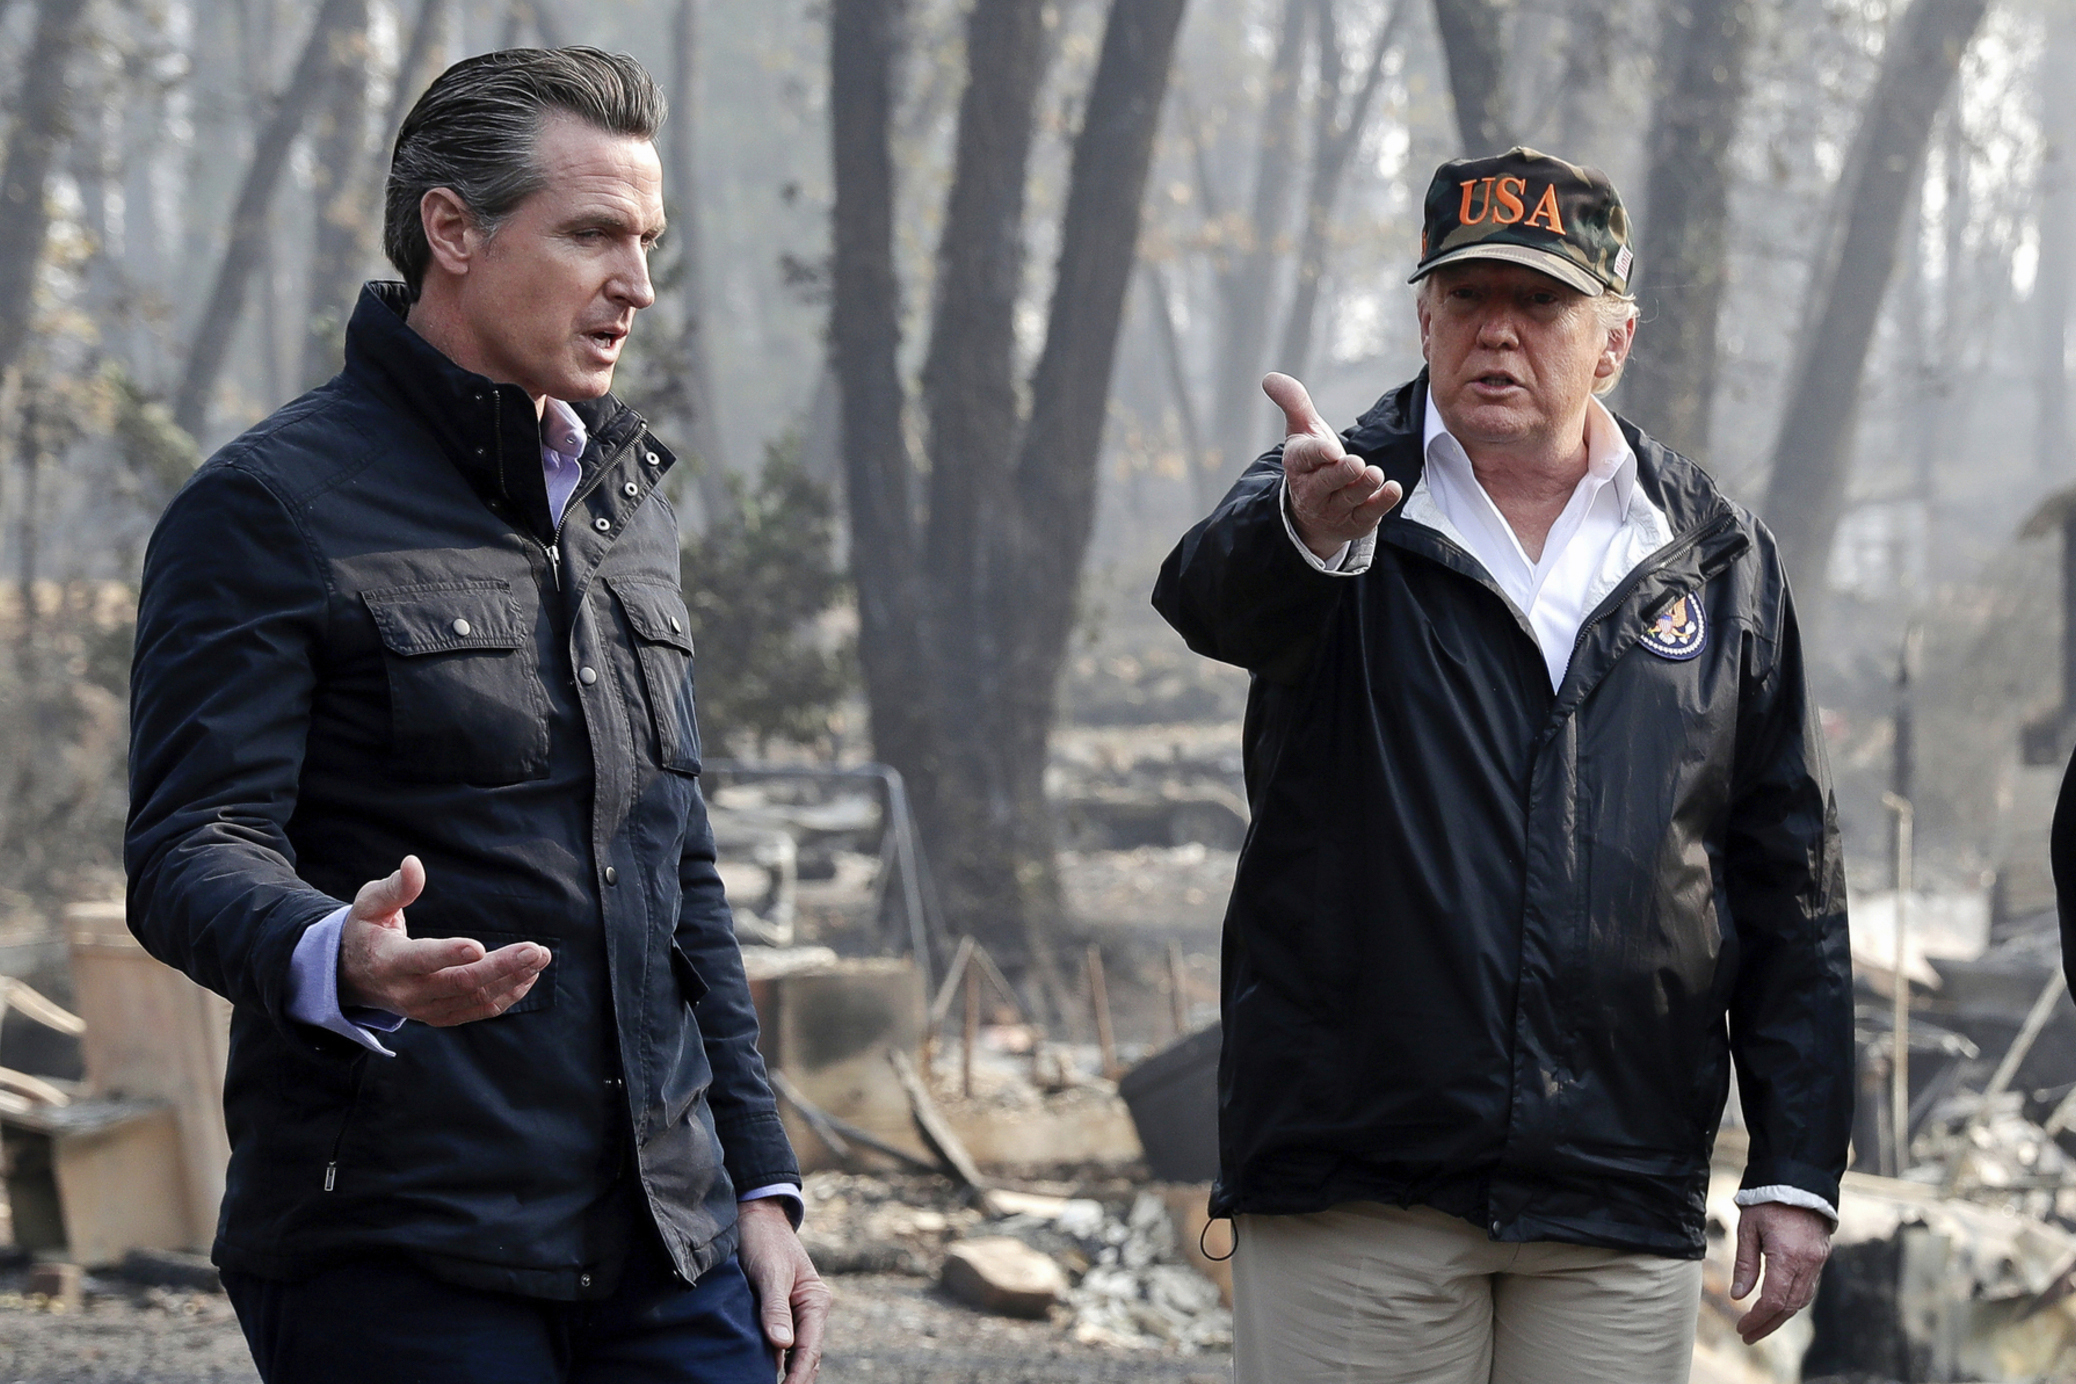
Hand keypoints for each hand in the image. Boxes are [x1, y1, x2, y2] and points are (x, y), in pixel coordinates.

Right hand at [337, 855, 549, 1023]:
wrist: (355, 977)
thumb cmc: (367, 931)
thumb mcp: (368, 905)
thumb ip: (394, 888)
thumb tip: (414, 864)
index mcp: (389, 961)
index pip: (422, 960)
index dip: (449, 954)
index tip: (479, 946)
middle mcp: (409, 992)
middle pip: (461, 983)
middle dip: (502, 967)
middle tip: (536, 950)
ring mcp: (427, 1009)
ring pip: (475, 998)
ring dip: (513, 979)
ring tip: (541, 957)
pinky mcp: (442, 1016)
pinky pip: (479, 1009)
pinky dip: (507, 994)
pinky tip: (529, 976)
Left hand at [738, 1197, 829, 1383]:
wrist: (753, 1216)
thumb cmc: (764, 1240)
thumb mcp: (770, 1271)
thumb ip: (775, 1307)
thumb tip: (783, 1345)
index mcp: (815, 1301)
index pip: (809, 1349)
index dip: (798, 1376)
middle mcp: (809, 1310)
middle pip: (806, 1356)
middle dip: (796, 1380)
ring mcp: (794, 1313)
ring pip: (794, 1353)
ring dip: (785, 1372)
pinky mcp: (777, 1312)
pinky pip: (779, 1343)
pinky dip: (774, 1360)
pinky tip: (760, 1372)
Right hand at [1265, 371, 1400, 559]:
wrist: (1315, 512)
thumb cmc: (1313, 462)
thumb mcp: (1302, 430)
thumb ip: (1293, 402)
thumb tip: (1270, 377)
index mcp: (1299, 464)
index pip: (1305, 458)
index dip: (1318, 454)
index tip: (1331, 450)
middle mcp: (1313, 489)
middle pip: (1326, 483)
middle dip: (1341, 474)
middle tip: (1357, 464)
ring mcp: (1335, 508)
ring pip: (1349, 499)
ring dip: (1363, 487)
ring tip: (1375, 474)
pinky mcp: (1356, 522)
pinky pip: (1368, 515)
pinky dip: (1381, 503)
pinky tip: (1393, 490)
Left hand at [1730, 1202, 1831, 1343]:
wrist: (1797, 1178)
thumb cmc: (1766, 1200)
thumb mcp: (1748, 1229)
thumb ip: (1745, 1264)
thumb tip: (1738, 1295)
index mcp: (1787, 1256)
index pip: (1773, 1300)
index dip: (1757, 1318)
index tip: (1742, 1328)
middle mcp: (1808, 1262)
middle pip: (1789, 1306)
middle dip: (1768, 1324)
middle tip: (1748, 1335)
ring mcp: (1818, 1260)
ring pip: (1802, 1299)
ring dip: (1781, 1315)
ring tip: (1760, 1325)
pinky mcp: (1821, 1256)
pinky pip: (1808, 1287)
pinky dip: (1792, 1300)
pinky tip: (1778, 1305)